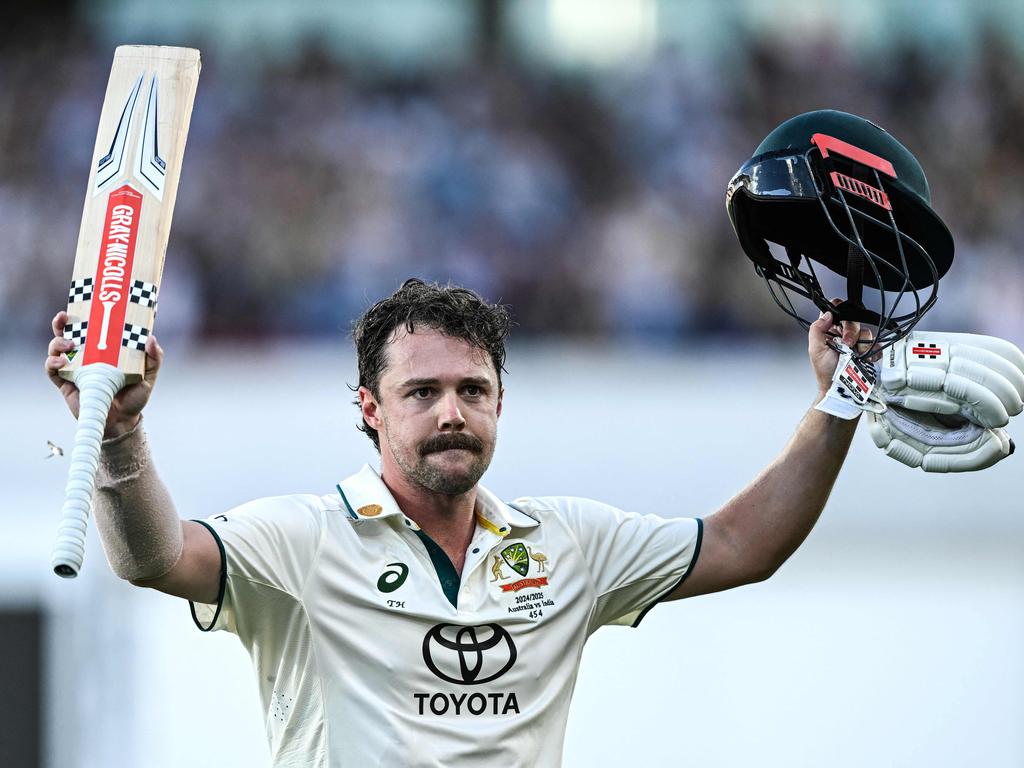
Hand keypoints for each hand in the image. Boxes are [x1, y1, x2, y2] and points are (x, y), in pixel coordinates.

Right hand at [44, 310, 162, 438]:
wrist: (123, 421)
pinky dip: (51, 364)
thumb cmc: (135, 395)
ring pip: (55, 349)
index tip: (81, 304)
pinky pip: (51, 370)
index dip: (81, 315)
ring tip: (69, 344)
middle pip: (66, 334)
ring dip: (57, 342)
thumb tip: (151, 337)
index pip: (88, 327)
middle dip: (61, 323)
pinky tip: (59, 362)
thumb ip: (154, 357)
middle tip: (64, 317)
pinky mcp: (65, 384)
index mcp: (102, 349)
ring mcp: (73, 369)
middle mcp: (85, 356)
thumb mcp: (149, 374)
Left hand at [807, 299, 876, 396]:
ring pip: (866, 331)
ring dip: (861, 343)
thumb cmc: (826, 373)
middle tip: (847, 344)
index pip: (834, 313)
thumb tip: (827, 314)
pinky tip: (866, 358)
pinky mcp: (869, 351)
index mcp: (829, 332)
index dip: (838, 309)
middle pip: (852, 320)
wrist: (841, 390)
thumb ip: (817, 330)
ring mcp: (857, 343)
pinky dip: (873, 350)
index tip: (840, 314)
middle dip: (851, 331)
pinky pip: (876, 343)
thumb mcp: (816, 350)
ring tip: (855, 355)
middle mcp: (843, 335)